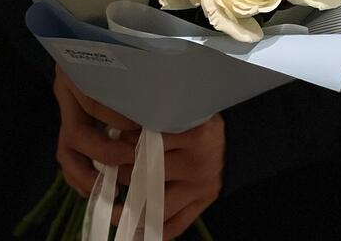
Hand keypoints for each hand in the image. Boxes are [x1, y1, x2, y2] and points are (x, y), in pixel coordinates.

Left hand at [52, 67, 224, 239]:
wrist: (238, 140)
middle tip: (102, 168)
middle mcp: (197, 161)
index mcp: (193, 132)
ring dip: (129, 205)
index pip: (149, 139)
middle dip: (121, 170)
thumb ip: (160, 117)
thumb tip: (118, 127)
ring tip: (108, 205)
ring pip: (156, 202)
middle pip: (148, 170)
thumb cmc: (203, 121)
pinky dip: (153, 231)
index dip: (125, 141)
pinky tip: (133, 229)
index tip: (108, 140)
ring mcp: (200, 186)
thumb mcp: (186, 111)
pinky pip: (175, 224)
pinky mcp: (203, 203)